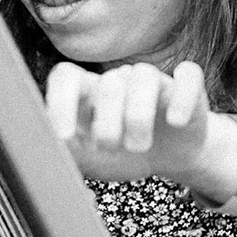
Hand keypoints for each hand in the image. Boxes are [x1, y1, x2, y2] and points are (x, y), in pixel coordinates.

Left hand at [46, 60, 221, 187]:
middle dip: (107, 122)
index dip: (61, 101)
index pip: (66, 77)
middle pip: (108, 83)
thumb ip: (64, 152)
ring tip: (139, 145)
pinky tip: (176, 122)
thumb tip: (48, 147)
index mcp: (88, 94)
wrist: (168, 158)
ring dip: (138, 115)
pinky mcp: (186, 88)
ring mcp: (154, 82)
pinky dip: (182, 98)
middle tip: (110, 149)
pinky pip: (188, 77)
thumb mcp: (88, 161)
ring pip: (144, 76)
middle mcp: (119, 81)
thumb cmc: (121, 155)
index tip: (64, 136)